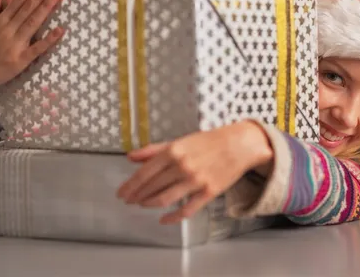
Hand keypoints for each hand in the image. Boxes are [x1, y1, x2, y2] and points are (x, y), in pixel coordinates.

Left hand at [116, 121, 272, 224]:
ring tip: (142, 205)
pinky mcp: (208, 192)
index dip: (130, 185)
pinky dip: (172, 217)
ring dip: (150, 204)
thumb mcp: (180, 141)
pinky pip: (186, 209)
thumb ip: (154, 150)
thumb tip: (131, 157)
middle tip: (128, 200)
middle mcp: (183, 166)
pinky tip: (163, 219)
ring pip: (165, 198)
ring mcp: (196, 180)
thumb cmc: (209, 142)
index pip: (145, 172)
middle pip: (152, 186)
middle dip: (136, 196)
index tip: (121, 192)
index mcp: (174, 151)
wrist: (238, 145)